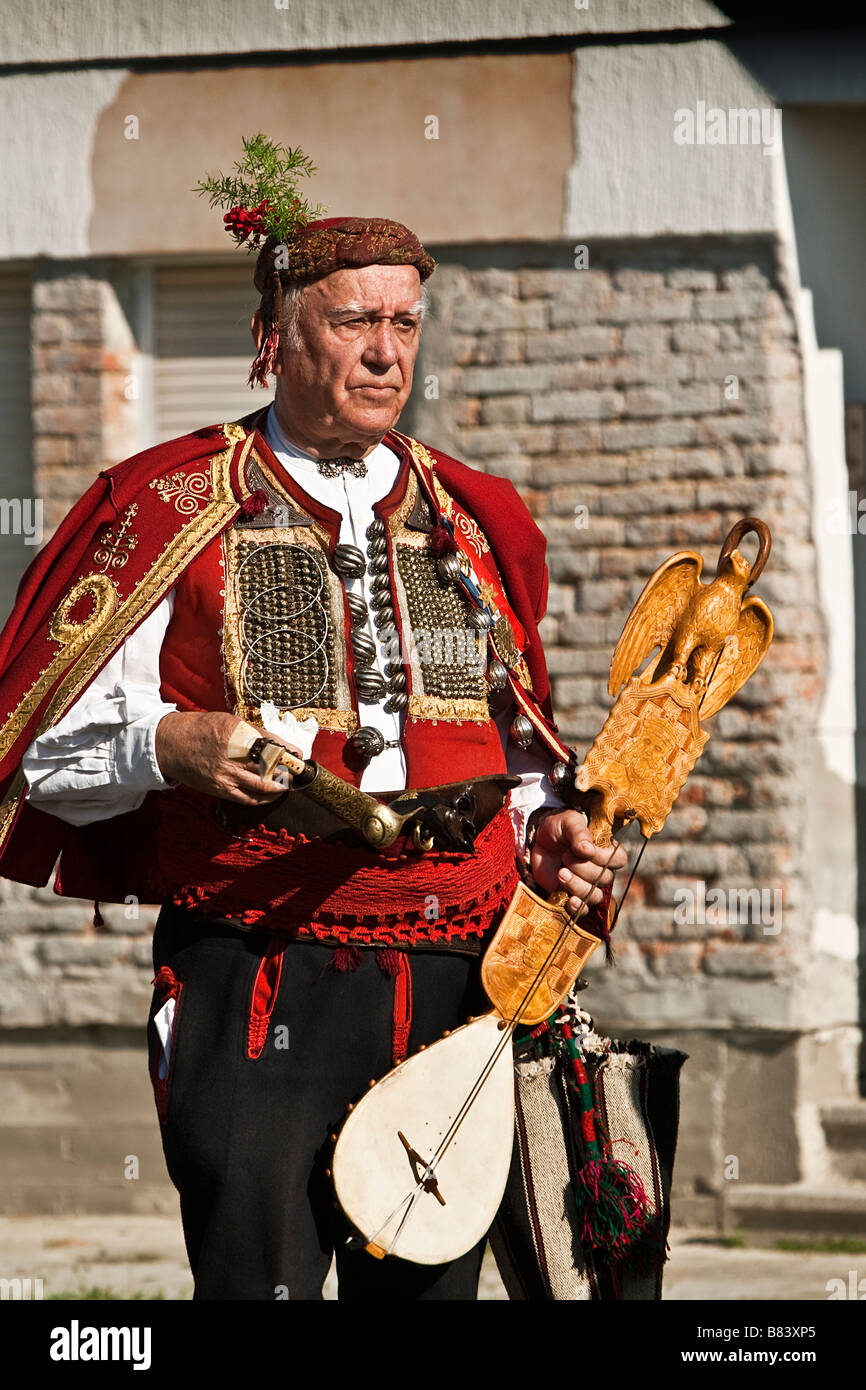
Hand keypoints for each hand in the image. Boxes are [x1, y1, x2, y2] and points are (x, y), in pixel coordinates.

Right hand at [154, 711, 302, 805]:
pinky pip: (247, 798)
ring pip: (262, 786)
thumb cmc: (201, 729)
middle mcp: (232, 754)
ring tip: (288, 784)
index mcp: (237, 733)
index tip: (299, 755)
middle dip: (288, 771)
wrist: (171, 744)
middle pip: (270, 766)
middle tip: (297, 772)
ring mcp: (226, 774)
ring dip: (279, 787)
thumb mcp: (229, 722)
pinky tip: (270, 795)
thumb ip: (252, 733)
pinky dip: (262, 799)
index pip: (272, 744)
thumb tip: (277, 744)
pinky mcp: (220, 789)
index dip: (289, 751)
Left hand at [530, 808, 626, 917]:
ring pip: (594, 896)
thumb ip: (579, 833)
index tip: (584, 850)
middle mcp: (600, 869)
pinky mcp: (572, 895)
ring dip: (577, 886)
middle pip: (604, 878)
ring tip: (561, 872)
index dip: (604, 858)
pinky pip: (583, 910)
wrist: (538, 840)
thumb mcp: (568, 822)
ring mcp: (587, 884)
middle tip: (565, 856)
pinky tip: (569, 900)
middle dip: (582, 868)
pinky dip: (578, 907)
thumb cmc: (558, 827)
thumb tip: (587, 848)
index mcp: (605, 850)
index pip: (619, 859)